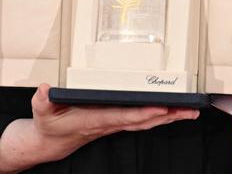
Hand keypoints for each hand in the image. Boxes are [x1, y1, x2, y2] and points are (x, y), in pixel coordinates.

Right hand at [0, 84, 199, 171]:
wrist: (51, 141)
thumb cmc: (49, 124)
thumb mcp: (41, 111)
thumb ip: (42, 101)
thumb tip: (45, 90)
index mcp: (94, 120)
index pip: (123, 117)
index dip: (142, 113)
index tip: (161, 106)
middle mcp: (109, 123)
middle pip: (143, 120)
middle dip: (167, 115)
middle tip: (189, 109)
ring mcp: (114, 124)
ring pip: (146, 121)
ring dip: (169, 117)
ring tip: (190, 111)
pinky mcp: (116, 122)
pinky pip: (142, 120)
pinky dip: (160, 115)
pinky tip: (173, 112)